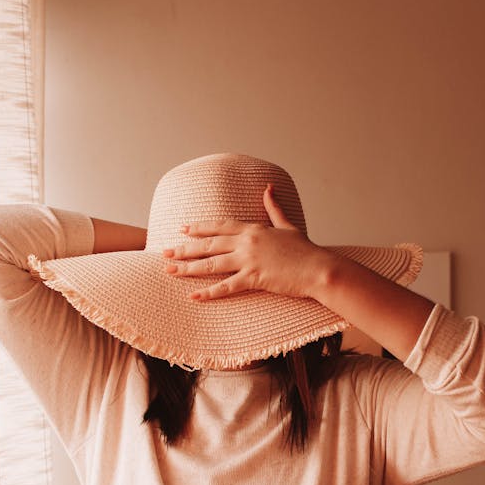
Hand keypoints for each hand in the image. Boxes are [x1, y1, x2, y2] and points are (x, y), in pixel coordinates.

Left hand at [162, 184, 332, 300]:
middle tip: (165, 252)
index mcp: (253, 229)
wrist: (319, 268)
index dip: (199, 228)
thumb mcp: (288, 225)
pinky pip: (226, 287)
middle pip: (208, 245)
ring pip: (210, 264)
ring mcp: (249, 260)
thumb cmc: (306, 250)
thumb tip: (268, 188)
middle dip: (184, 248)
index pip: (219, 226)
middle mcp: (247, 242)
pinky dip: (208, 293)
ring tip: (169, 270)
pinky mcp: (254, 278)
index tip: (183, 230)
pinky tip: (193, 296)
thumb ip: (274, 208)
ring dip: (187, 268)